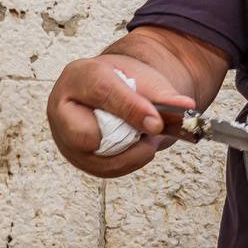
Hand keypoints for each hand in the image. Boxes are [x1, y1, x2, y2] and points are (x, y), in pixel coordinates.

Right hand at [47, 54, 195, 178]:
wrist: (116, 90)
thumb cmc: (127, 82)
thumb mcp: (145, 80)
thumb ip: (163, 95)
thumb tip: (185, 107)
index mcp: (78, 77)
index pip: (102, 92)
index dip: (131, 109)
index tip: (156, 124)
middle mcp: (61, 109)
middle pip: (86, 135)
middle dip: (123, 139)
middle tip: (152, 131)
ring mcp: (64, 137)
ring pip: (98, 160)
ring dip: (131, 154)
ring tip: (148, 140)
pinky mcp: (77, 158)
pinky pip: (105, 170)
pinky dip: (128, 162)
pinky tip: (139, 148)